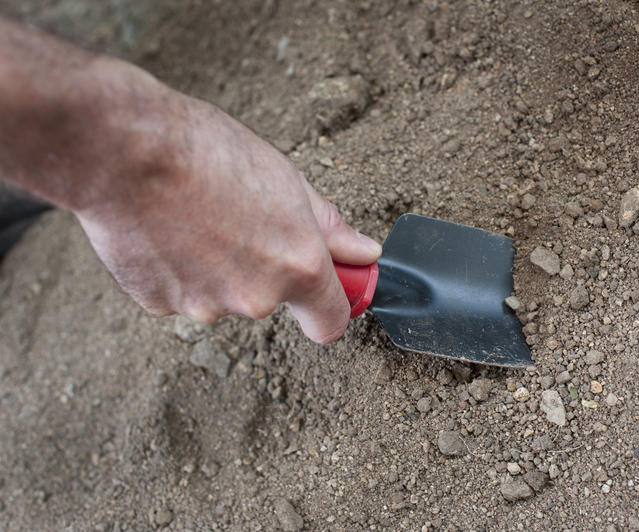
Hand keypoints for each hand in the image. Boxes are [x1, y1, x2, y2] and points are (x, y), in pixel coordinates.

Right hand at [76, 88, 380, 342]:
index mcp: (298, 267)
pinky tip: (166, 229)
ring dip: (216, 267)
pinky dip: (177, 269)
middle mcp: (256, 298)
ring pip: (222, 294)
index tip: (326, 290)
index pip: (331, 322)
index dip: (330, 307)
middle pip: (270, 299)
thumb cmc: (206, 152)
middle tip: (240, 219)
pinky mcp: (159, 304)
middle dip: (262, 268)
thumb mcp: (286, 178)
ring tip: (196, 216)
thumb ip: (330, 228)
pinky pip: (180, 291)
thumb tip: (363, 253)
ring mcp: (205, 306)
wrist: (124, 149)